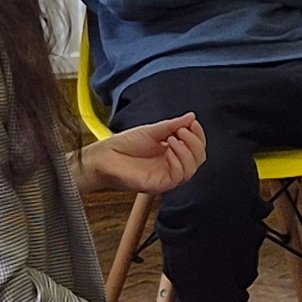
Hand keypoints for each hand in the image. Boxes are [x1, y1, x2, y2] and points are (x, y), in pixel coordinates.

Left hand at [79, 115, 206, 195]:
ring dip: (187, 151)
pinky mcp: (159, 184)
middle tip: (182, 131)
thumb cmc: (122, 146)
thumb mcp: (151, 131)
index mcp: (171, 152)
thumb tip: (191, 117)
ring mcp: (165, 175)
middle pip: (198, 158)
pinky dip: (179, 161)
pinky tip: (168, 150)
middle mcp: (171, 165)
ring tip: (174, 138)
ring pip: (192, 169)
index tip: (192, 123)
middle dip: (195, 142)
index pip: (195, 147)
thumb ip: (172, 125)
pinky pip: (179, 177)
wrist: (103, 157)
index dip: (198, 135)